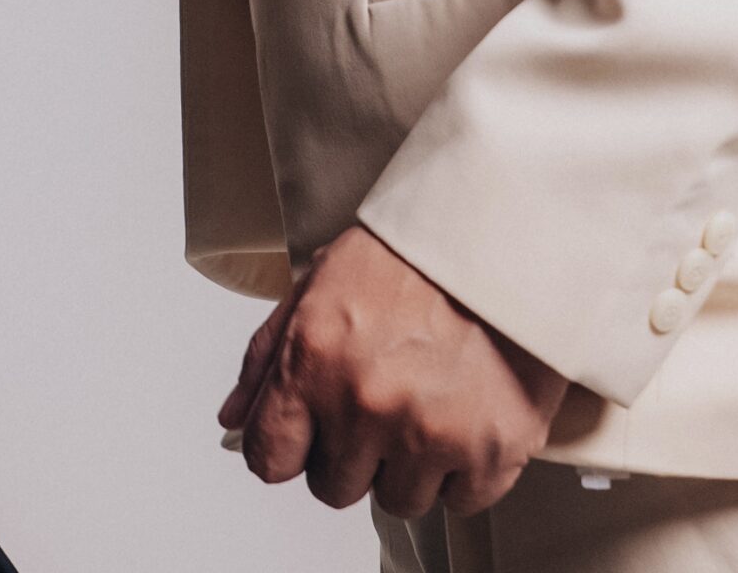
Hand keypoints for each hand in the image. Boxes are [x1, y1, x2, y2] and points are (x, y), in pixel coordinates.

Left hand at [220, 227, 566, 517]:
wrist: (502, 236)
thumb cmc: (412, 253)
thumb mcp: (319, 284)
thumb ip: (267, 358)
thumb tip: (234, 418)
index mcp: (314, 358)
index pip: (270, 458)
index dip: (286, 449)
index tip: (304, 439)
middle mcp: (365, 402)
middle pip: (333, 487)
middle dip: (348, 454)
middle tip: (377, 404)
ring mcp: (430, 432)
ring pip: (397, 500)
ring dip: (406, 465)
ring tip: (425, 404)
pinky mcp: (491, 450)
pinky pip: (460, 500)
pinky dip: (463, 470)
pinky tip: (464, 416)